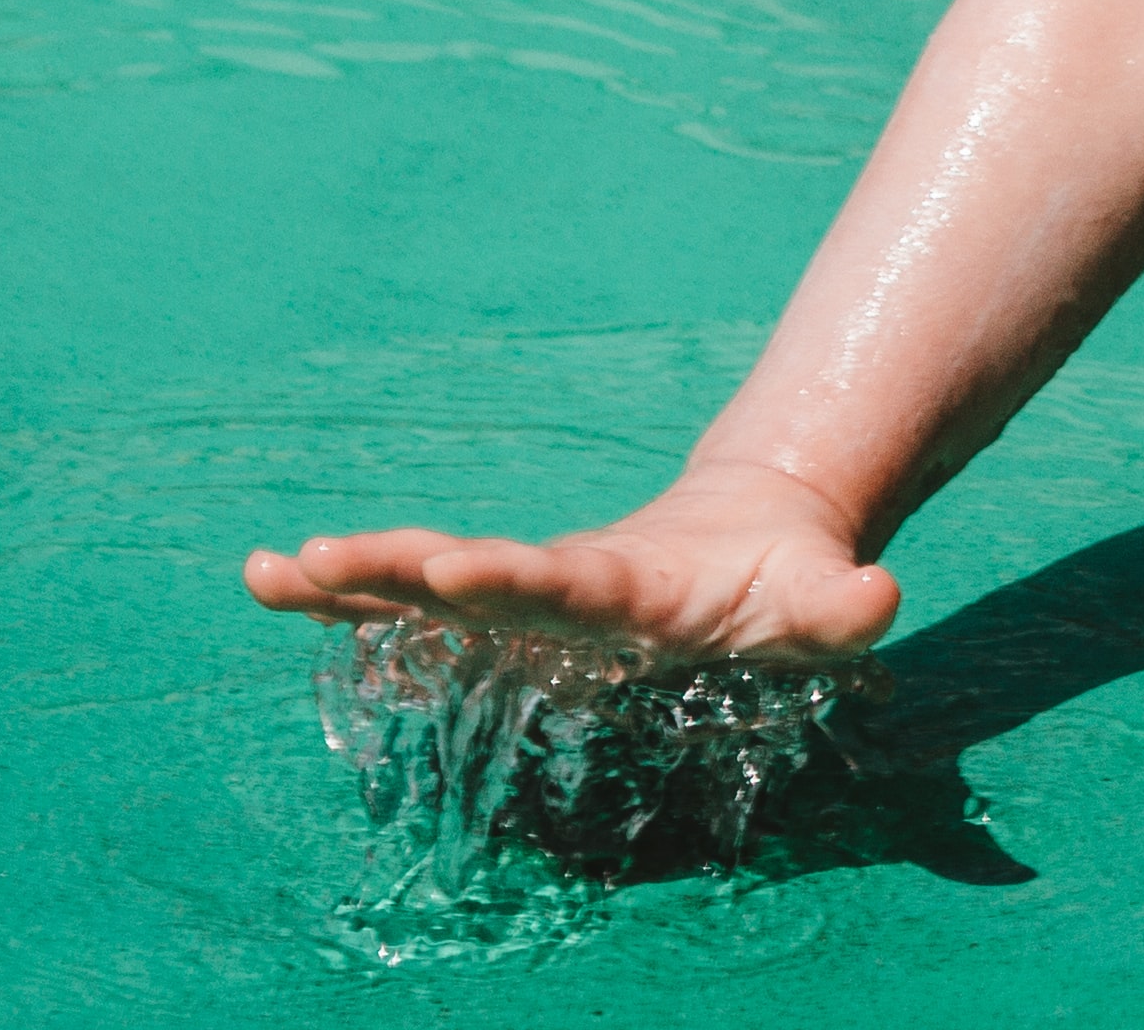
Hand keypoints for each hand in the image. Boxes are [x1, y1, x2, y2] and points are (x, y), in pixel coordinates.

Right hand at [242, 455, 902, 667]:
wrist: (751, 533)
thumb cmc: (783, 583)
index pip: (563, 579)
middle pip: (467, 573)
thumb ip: (844, 606)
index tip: (453, 566)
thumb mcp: (822, 601)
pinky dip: (345, 601)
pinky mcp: (499, 608)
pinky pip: (411, 609)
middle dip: (395, 570)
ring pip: (421, 586)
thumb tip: (879, 599)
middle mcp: (559, 578)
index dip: (512, 576)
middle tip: (317, 561)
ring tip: (264, 574)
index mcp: (628, 583)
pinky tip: (272, 589)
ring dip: (347, 582)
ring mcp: (522, 590)